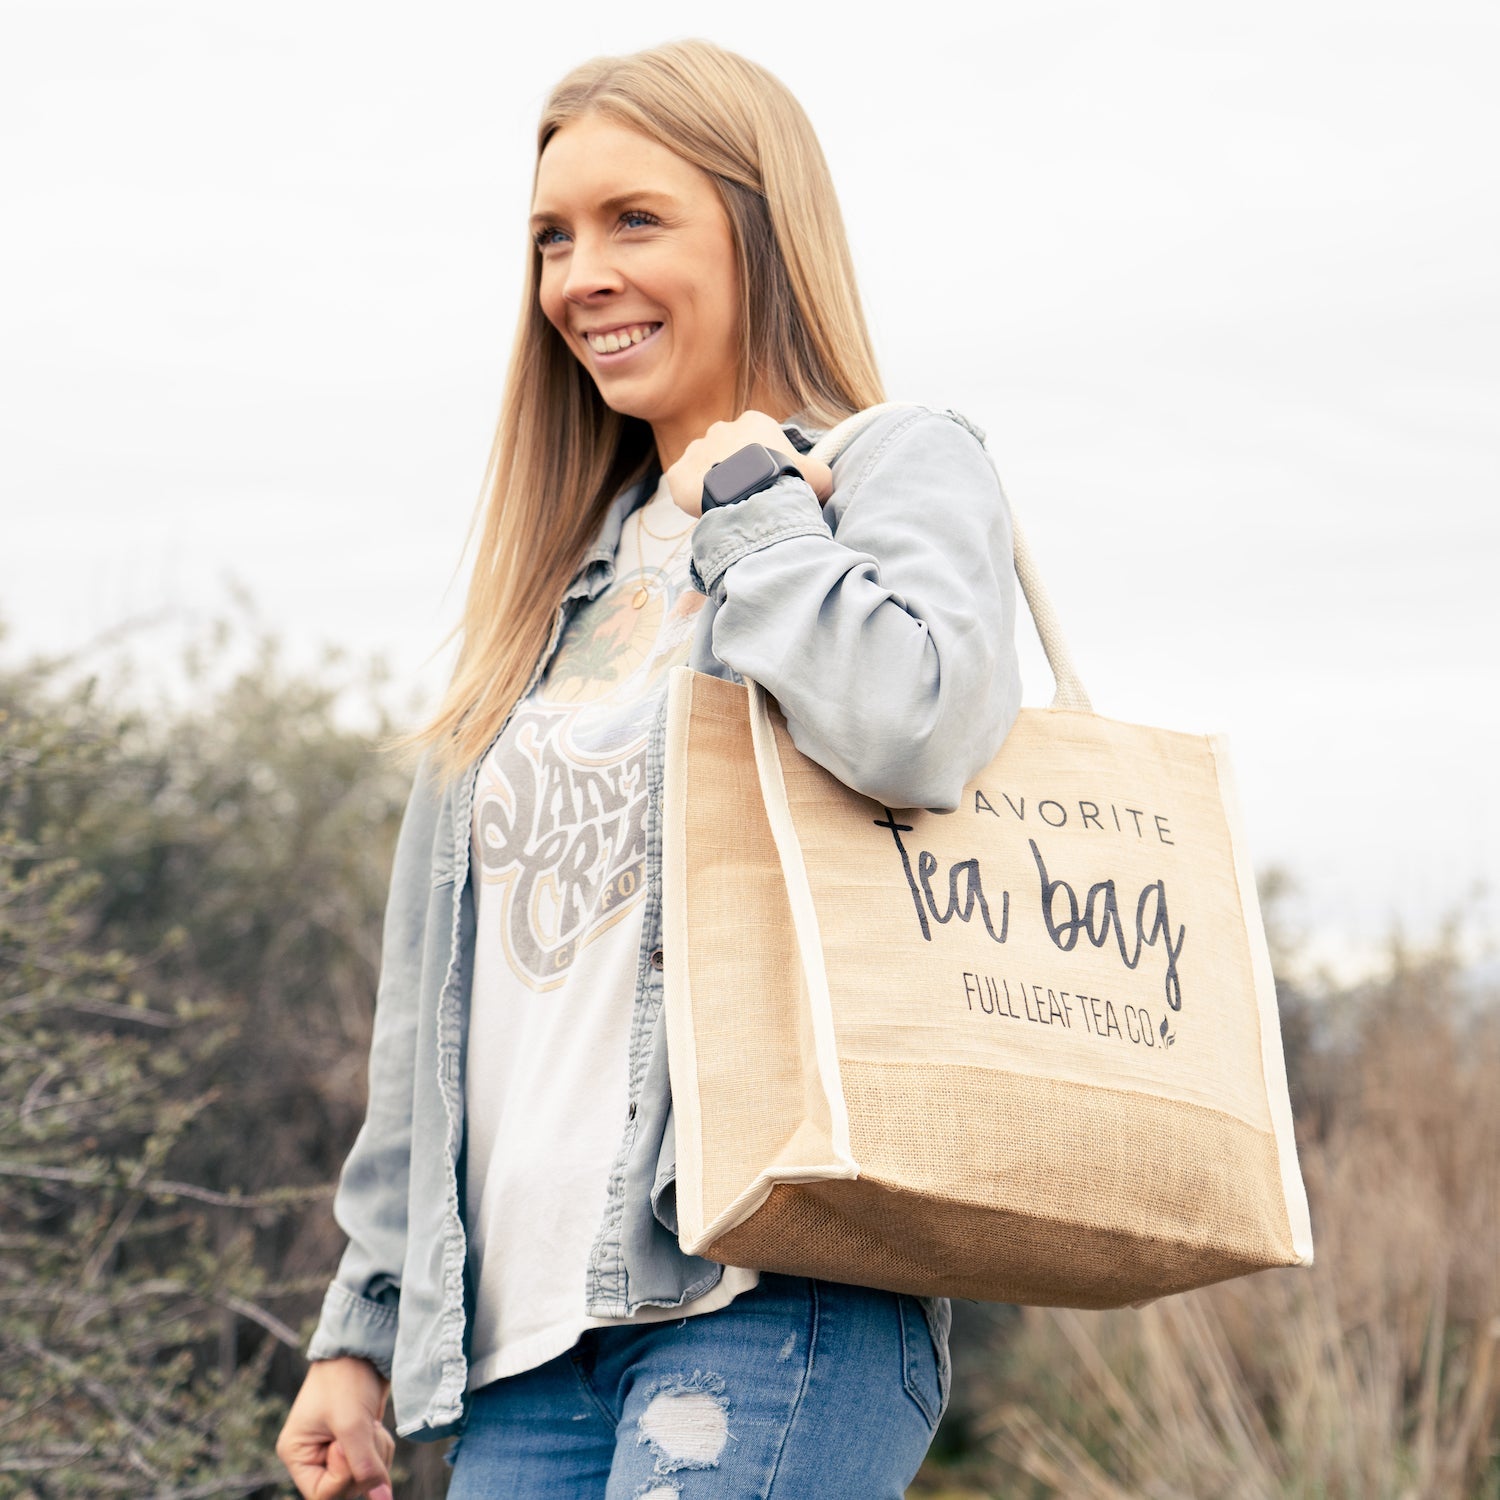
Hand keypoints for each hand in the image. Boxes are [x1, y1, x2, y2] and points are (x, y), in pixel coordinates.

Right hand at [277, 1356, 396, 1499]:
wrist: (362, 1347)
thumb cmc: (346, 1377)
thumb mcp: (352, 1423)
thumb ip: (365, 1465)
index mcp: (297, 1454)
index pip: (322, 1494)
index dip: (343, 1476)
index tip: (348, 1443)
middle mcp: (313, 1457)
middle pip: (345, 1490)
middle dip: (364, 1463)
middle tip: (366, 1430)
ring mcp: (334, 1451)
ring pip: (363, 1479)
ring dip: (376, 1454)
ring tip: (370, 1425)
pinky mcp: (355, 1443)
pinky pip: (373, 1464)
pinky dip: (380, 1449)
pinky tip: (375, 1425)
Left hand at [666, 411, 832, 517]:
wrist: (751, 497)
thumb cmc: (786, 480)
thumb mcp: (818, 475)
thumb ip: (821, 474)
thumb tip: (825, 486)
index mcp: (754, 422)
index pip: (756, 442)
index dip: (762, 464)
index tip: (767, 483)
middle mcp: (721, 428)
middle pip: (727, 452)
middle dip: (734, 471)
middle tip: (746, 496)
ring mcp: (696, 448)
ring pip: (703, 467)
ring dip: (712, 483)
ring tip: (726, 506)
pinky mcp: (677, 473)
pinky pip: (682, 485)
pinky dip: (691, 498)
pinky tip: (705, 510)